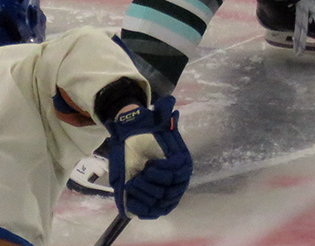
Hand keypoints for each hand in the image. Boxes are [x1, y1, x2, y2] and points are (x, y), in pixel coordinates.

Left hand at [105, 96, 191, 219]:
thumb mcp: (152, 122)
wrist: (132, 145)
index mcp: (182, 160)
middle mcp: (178, 179)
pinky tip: (132, 200)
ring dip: (144, 196)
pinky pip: (152, 212)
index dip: (163, 172)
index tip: (147, 166)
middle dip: (151, 186)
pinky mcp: (153, 204)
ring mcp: (166, 193)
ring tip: (133, 185)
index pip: (178, 172)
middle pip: (169, 191)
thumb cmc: (143, 134)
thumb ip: (162, 113)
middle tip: (136, 178)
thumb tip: (169, 102)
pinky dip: (142, 209)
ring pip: (160, 203)